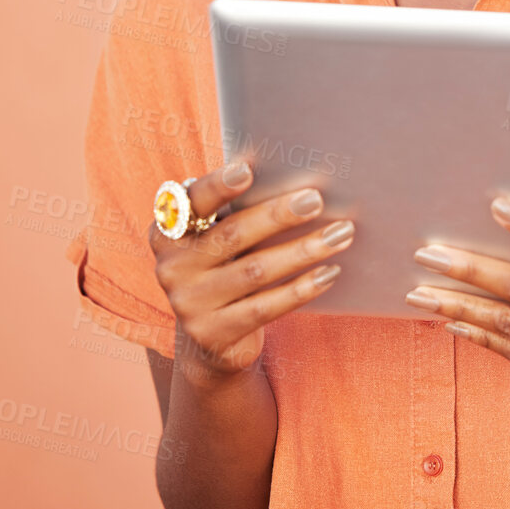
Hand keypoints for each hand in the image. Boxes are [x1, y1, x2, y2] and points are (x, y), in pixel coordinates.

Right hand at [149, 163, 352, 382]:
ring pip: (256, 271)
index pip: (190, 203)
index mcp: (168, 232)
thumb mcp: (221, 238)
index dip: (217, 186)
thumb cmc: (226, 266)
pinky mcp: (213, 334)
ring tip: (341, 234)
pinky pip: (266, 307)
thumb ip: (238, 210)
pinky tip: (330, 272)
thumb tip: (296, 178)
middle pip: (233, 235)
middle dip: (278, 215)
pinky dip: (302, 287)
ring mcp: (189, 304)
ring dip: (304, 250)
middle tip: (316, 200)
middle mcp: (171, 268)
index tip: (247, 170)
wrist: (211, 338)